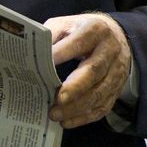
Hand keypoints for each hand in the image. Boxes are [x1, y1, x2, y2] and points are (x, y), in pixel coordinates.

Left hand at [45, 13, 130, 128]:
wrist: (115, 35)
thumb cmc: (81, 30)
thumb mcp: (65, 24)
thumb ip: (50, 35)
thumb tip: (28, 52)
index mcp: (94, 30)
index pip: (78, 43)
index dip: (62, 53)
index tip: (44, 64)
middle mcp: (109, 51)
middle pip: (93, 71)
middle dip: (74, 88)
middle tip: (56, 100)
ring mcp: (117, 71)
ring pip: (100, 92)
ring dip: (77, 107)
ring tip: (55, 114)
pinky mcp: (117, 88)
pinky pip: (104, 106)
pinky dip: (85, 116)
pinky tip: (67, 122)